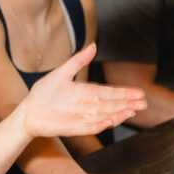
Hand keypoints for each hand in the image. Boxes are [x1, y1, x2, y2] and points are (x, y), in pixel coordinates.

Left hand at [22, 44, 146, 138]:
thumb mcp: (62, 72)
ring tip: (133, 111)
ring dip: (119, 114)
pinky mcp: (74, 128)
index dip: (125, 93)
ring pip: (105, 116)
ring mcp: (82, 118)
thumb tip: (94, 45)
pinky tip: (111, 121)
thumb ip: (78, 61)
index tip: (139, 92)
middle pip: (112, 105)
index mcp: (86, 93)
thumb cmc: (44, 93)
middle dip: (128, 104)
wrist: (29, 111)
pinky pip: (90, 127)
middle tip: (144, 103)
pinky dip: (100, 124)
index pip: (110, 93)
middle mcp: (87, 106)